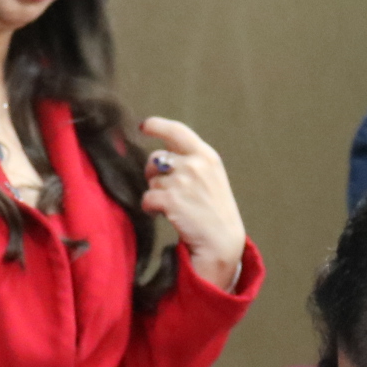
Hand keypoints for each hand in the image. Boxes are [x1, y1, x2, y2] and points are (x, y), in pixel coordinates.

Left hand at [137, 116, 246, 290]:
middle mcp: (195, 164)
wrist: (222, 241)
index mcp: (206, 155)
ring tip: (174, 206)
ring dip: (156, 193)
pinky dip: (151, 208)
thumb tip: (159, 156)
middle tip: (167, 188)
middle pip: (156, 158)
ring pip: (151, 180)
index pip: (177, 131)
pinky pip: (147, 198)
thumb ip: (190, 161)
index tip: (145, 126)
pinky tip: (165, 215)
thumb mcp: (210, 177)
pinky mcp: (171, 200)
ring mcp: (183, 181)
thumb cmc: (214, 210)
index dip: (157, 125)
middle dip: (153, 172)